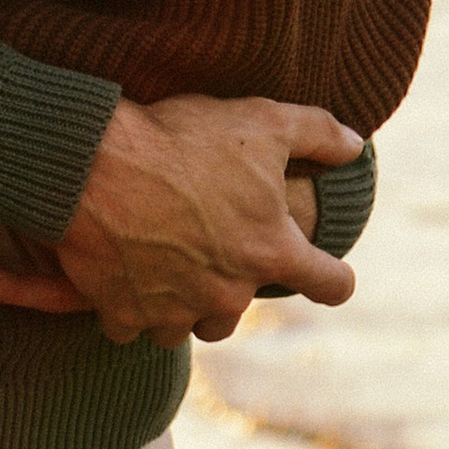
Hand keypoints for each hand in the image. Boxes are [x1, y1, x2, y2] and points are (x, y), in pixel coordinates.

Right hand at [0, 96, 360, 349]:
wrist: (92, 164)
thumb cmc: (180, 140)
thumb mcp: (262, 121)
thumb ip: (319, 133)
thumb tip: (355, 147)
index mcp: (270, 251)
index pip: (330, 284)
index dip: (334, 279)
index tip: (329, 277)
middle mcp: (227, 292)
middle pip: (234, 316)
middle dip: (224, 291)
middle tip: (203, 254)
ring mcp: (173, 309)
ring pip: (182, 327)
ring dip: (175, 306)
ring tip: (157, 270)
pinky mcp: (123, 314)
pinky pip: (128, 327)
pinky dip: (124, 308)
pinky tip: (115, 277)